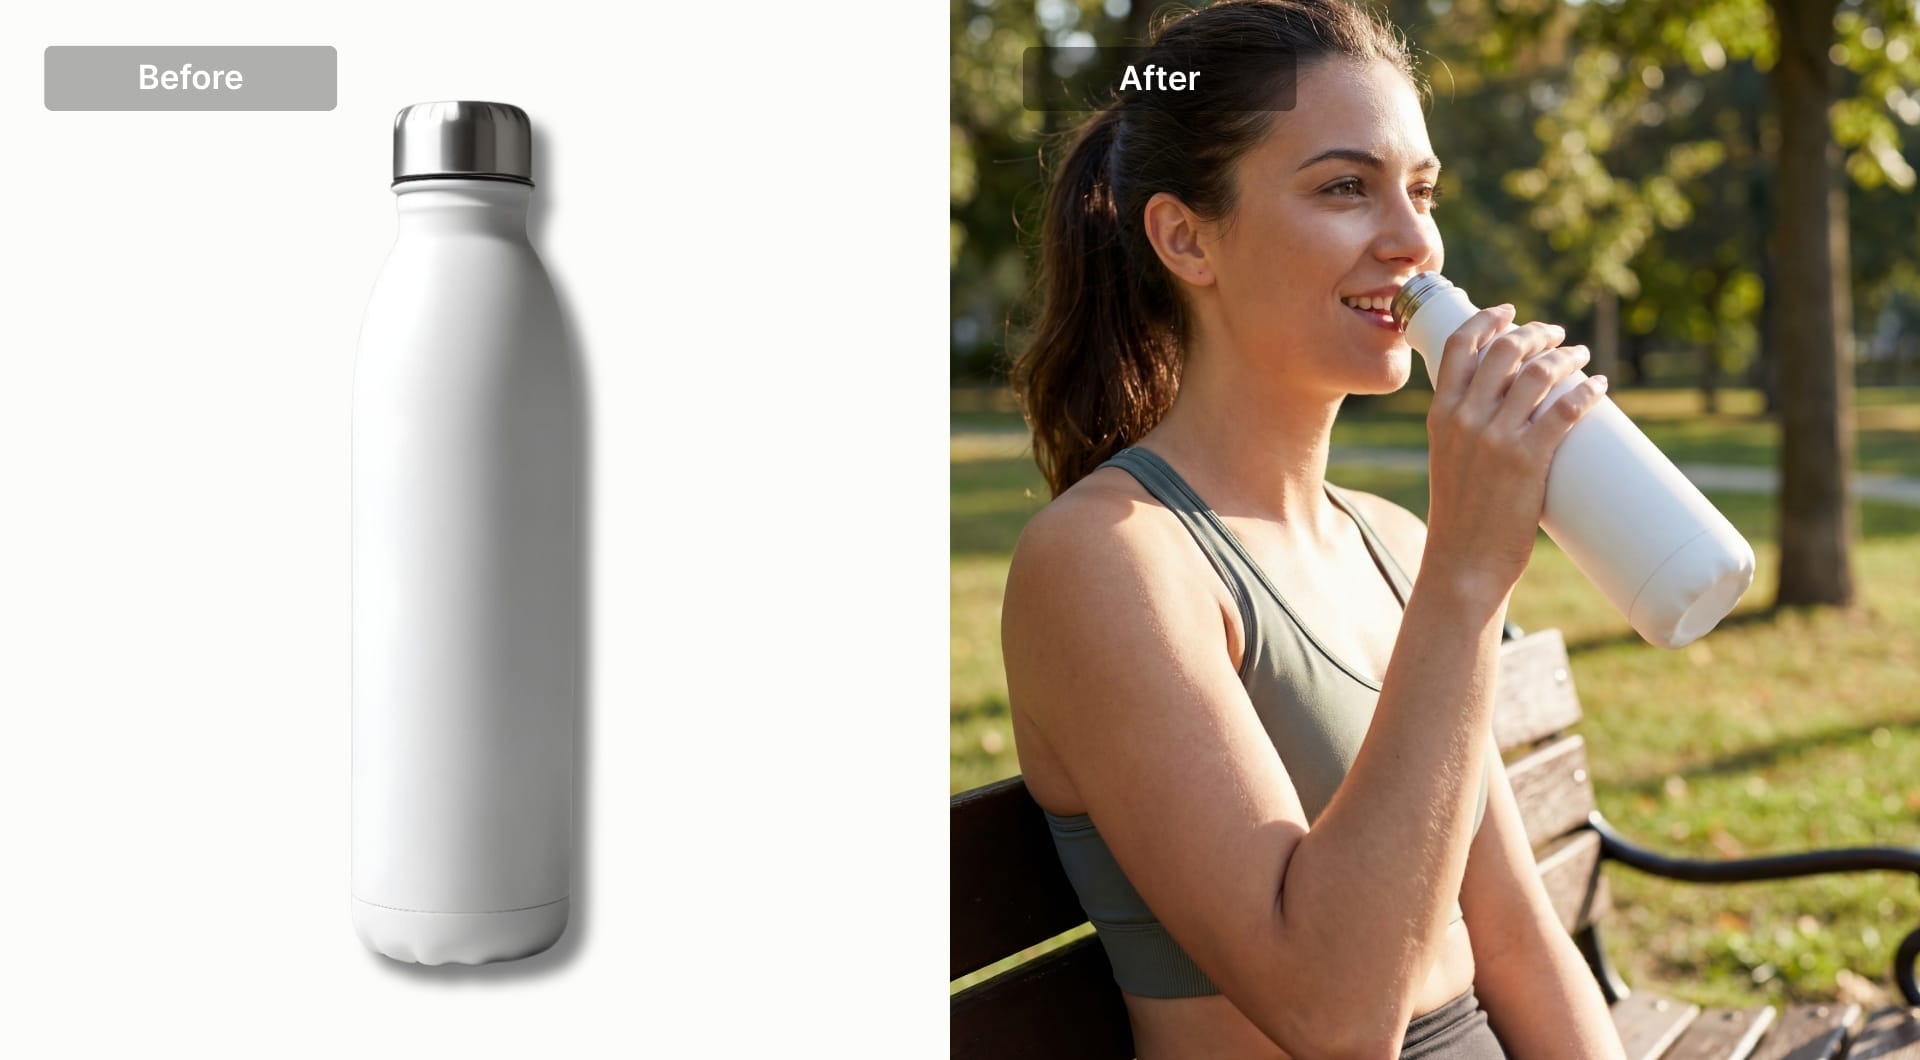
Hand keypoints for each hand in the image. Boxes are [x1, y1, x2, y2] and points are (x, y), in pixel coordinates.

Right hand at [1421, 304, 1609, 597]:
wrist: (1462, 563)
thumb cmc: (1461, 518)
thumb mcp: (1450, 462)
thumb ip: (1470, 433)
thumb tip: (1513, 411)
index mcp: (1441, 416)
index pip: (1459, 347)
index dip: (1487, 320)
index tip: (1509, 312)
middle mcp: (1465, 419)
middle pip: (1506, 351)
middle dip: (1536, 333)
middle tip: (1556, 336)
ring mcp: (1496, 439)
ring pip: (1538, 375)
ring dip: (1566, 356)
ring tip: (1580, 356)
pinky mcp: (1526, 461)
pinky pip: (1564, 412)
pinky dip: (1585, 393)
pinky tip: (1599, 386)